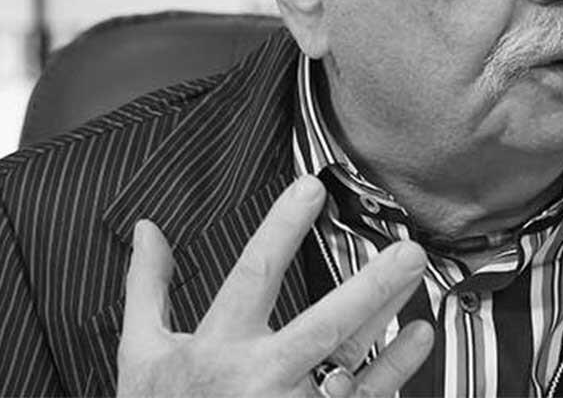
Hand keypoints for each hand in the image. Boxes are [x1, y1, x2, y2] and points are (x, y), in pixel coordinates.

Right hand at [117, 175, 433, 397]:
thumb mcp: (142, 356)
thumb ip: (147, 290)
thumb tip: (147, 232)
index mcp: (216, 351)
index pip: (254, 275)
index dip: (282, 228)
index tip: (311, 188)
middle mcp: (259, 381)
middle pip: (323, 326)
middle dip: (369, 287)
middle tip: (406, 252)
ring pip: (352, 358)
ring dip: (387, 316)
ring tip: (416, 276)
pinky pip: (364, 397)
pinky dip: (395, 368)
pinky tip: (418, 335)